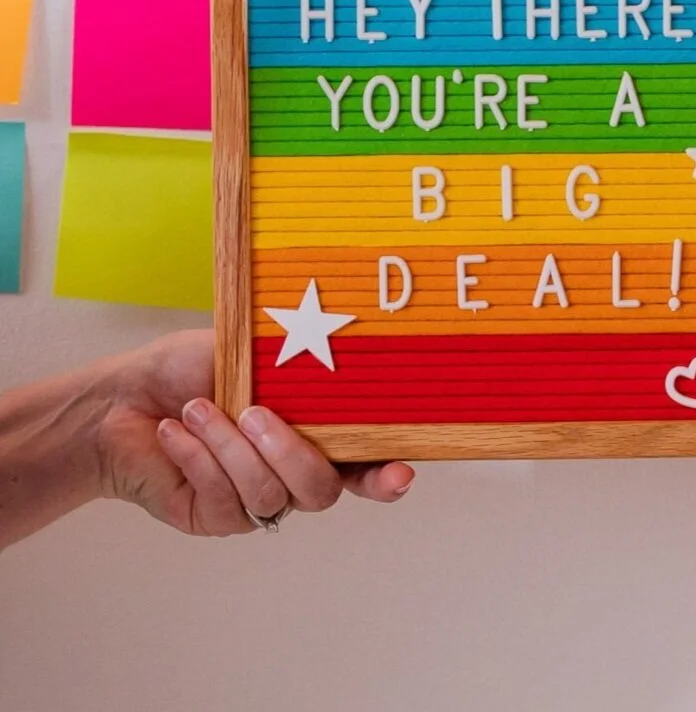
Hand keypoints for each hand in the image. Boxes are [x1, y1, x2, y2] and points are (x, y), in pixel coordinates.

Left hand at [97, 331, 414, 536]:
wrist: (121, 396)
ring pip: (268, 494)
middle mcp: (290, 472)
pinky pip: (221, 499)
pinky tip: (175, 430)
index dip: (385, 475)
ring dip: (230, 447)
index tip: (401, 474)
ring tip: (197, 408)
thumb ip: (289, 362)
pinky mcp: (214, 516)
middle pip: (322, 491)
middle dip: (290, 453)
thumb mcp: (248, 352)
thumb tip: (324, 352)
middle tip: (254, 412)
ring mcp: (254, 499)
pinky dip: (198, 457)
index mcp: (313, 430)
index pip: (363, 463)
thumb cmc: (189, 368)